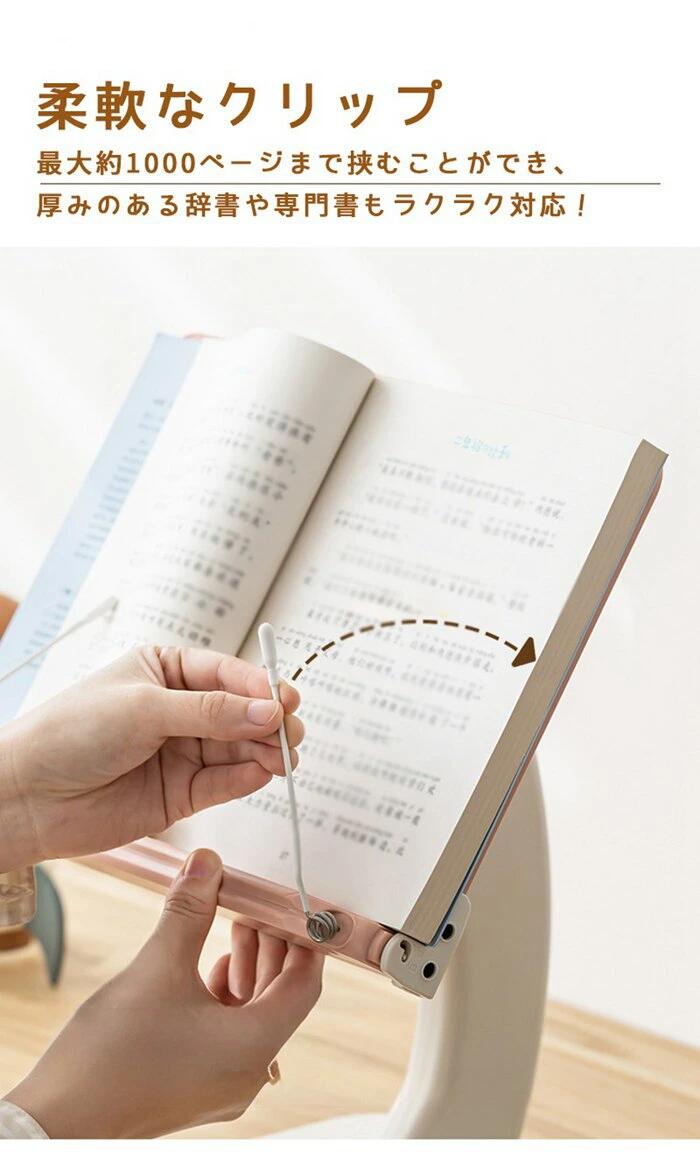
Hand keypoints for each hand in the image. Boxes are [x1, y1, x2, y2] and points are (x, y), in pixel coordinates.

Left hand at [0, 646, 302, 871]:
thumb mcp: (143, 708)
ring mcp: (181, 751)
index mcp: (165, 670)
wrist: (29, 797)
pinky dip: (247, 778)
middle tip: (289, 732)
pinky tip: (261, 774)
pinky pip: (225, 783)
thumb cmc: (70, 734)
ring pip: (239, 748)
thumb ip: (209, 712)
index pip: (225, 672)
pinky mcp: (181, 794)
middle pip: (240, 711)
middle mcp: (178, 710)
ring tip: (283, 757)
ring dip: (265, 751)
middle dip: (269, 721)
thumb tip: (266, 711)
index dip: (259, 686)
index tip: (284, 699)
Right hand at [6, 849, 323, 1136]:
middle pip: (282, 997)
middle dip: (272, 945)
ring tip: (234, 924)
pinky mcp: (200, 1085)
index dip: (304, 938)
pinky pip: (232, 1033)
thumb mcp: (156, 968)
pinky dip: (228, 996)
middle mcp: (248, 1071)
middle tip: (257, 903)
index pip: (304, 983)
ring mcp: (224, 1083)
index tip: (295, 905)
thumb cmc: (109, 1057)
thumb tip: (207, 865)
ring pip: (255, 1014)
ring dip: (249, 967)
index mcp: (254, 1046)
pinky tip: (211, 965)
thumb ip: (189, 912)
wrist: (58, 1122)